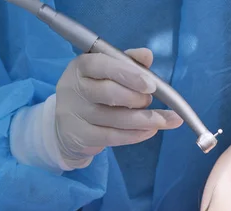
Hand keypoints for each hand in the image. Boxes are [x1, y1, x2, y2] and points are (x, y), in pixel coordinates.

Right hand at [55, 48, 182, 167]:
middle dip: (136, 98)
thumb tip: (147, 55)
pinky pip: (112, 136)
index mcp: (81, 66)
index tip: (151, 84)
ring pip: (114, 118)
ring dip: (143, 120)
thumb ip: (128, 63)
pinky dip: (135, 134)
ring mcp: (74, 114)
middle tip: (148, 101)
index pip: (102, 65)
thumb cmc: (94, 93)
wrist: (68, 127)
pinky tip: (150, 131)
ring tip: (161, 120)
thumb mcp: (107, 73)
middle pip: (108, 92)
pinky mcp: (80, 136)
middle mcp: (74, 88)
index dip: (129, 74)